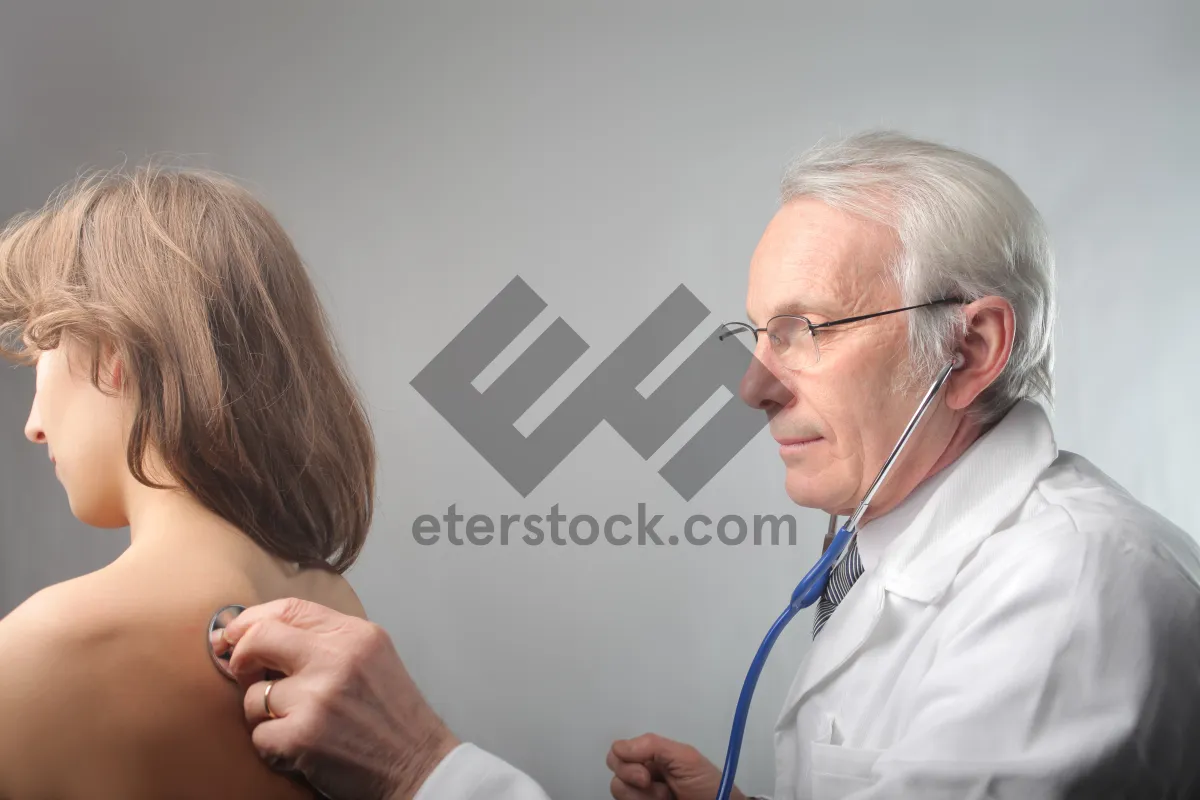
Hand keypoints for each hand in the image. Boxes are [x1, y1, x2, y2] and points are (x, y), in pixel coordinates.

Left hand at [222, 598, 460, 799]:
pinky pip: (259, 735)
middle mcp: (337, 657)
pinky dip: (273, 746)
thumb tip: (258, 633)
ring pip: (253, 695)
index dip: (252, 620)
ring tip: (294, 723)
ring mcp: (318, 696)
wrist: (417, 764)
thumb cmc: (390, 714)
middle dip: (241, 657)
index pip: (289, 608)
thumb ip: (326, 640)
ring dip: (263, 714)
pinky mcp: (302, 735)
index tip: (234, 634)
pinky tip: (300, 747)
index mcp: (354, 634)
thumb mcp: (371, 657)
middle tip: (243, 674)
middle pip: (260, 638)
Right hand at [606, 734, 745, 799]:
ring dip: (643, 797)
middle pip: (614, 770)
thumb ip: (652, 745)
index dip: (628, 761)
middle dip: (632, 778)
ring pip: (618, 790)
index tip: (647, 773)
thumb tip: (619, 748)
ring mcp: (641, 794)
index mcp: (652, 755)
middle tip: (658, 788)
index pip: (619, 751)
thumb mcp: (685, 757)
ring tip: (665, 799)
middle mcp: (642, 772)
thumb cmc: (706, 784)